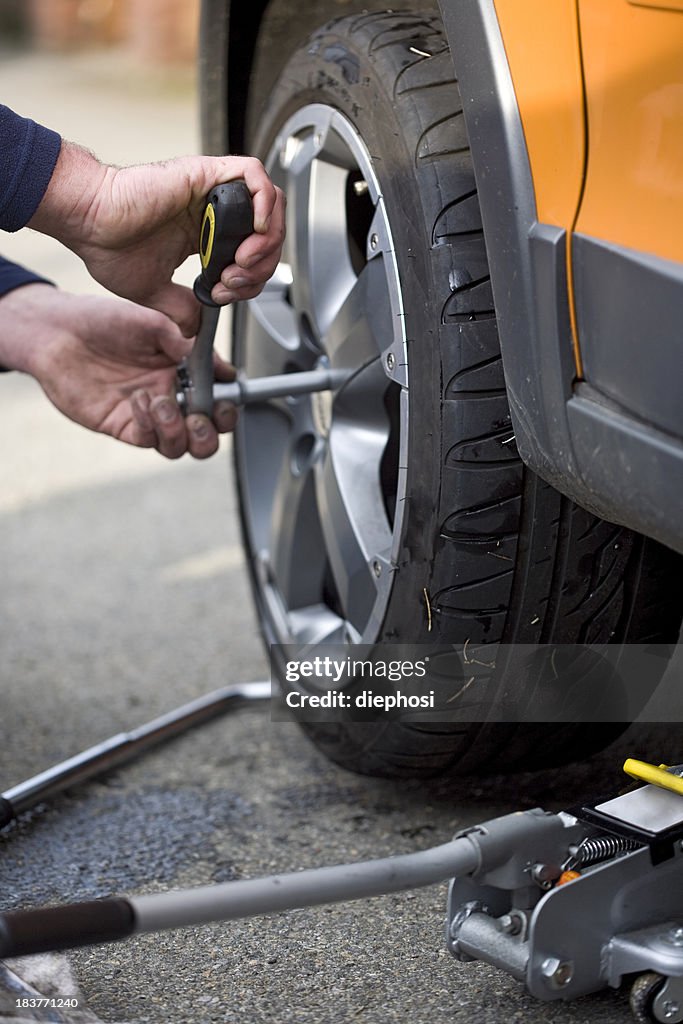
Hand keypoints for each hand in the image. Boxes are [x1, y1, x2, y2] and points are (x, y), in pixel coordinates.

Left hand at [0, 284, 236, 458]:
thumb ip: (186, 343)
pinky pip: (148, 439)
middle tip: (203, 415)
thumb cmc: (101, 320)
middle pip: (205, 433)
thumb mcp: (152, 321)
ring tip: (162, 402)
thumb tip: (219, 367)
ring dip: (180, 430)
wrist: (57, 331)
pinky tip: (138, 400)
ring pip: (180, 445)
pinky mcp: (123, 426)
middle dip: (212, 431)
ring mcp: (147, 415)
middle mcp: (169, 395)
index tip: (227, 395)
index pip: (217, 398)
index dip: (228, 404)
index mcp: (183, 371)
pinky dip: (150, 425)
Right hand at [28, 144, 285, 335]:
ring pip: (269, 204)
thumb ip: (180, 308)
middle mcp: (212, 211)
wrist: (88, 221)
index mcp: (203, 234)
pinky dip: (265, 203)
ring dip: (267, 239)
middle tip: (234, 281)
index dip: (250, 281)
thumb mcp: (152, 290)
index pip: (252, 255)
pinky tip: (253, 230)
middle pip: (268, 233)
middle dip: (261, 266)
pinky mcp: (206, 172)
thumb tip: (195, 329)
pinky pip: (254, 175)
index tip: (222, 294)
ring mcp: (211, 191)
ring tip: (241, 261)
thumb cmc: (108, 246)